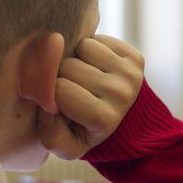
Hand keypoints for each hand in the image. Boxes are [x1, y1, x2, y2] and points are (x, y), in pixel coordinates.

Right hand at [38, 35, 144, 159]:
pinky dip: (90, 50)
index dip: (50, 94)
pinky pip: (98, 38)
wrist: (113, 121)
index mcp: (104, 120)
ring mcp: (132, 75)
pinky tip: (94, 68)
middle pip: (68, 66)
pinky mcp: (136, 58)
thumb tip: (46, 96)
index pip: (56, 90)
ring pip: (83, 47)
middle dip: (61, 74)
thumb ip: (48, 131)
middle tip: (72, 90)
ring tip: (82, 79)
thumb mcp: (60, 144)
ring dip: (76, 59)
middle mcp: (122, 95)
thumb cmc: (79, 130)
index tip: (59, 105)